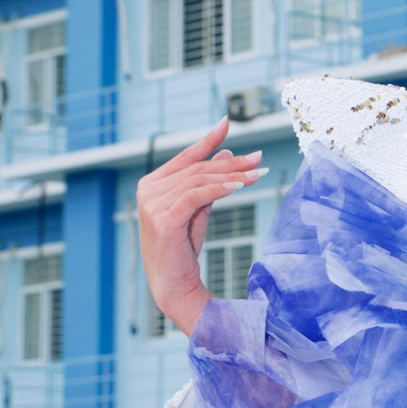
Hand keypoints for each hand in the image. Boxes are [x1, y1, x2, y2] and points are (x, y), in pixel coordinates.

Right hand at [136, 119, 263, 335]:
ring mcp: (152, 205)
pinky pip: (196, 196)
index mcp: (152, 185)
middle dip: (231, 162)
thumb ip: (209, 181)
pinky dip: (219, 189)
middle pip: (197, 168)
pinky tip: (238, 186)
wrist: (174, 285)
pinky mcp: (163, 220)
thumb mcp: (198, 209)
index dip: (207, 139)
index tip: (227, 122)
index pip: (185, 156)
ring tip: (257, 174)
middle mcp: (148, 191)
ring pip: (199, 180)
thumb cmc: (183, 248)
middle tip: (258, 158)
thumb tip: (225, 152)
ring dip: (232, 176)